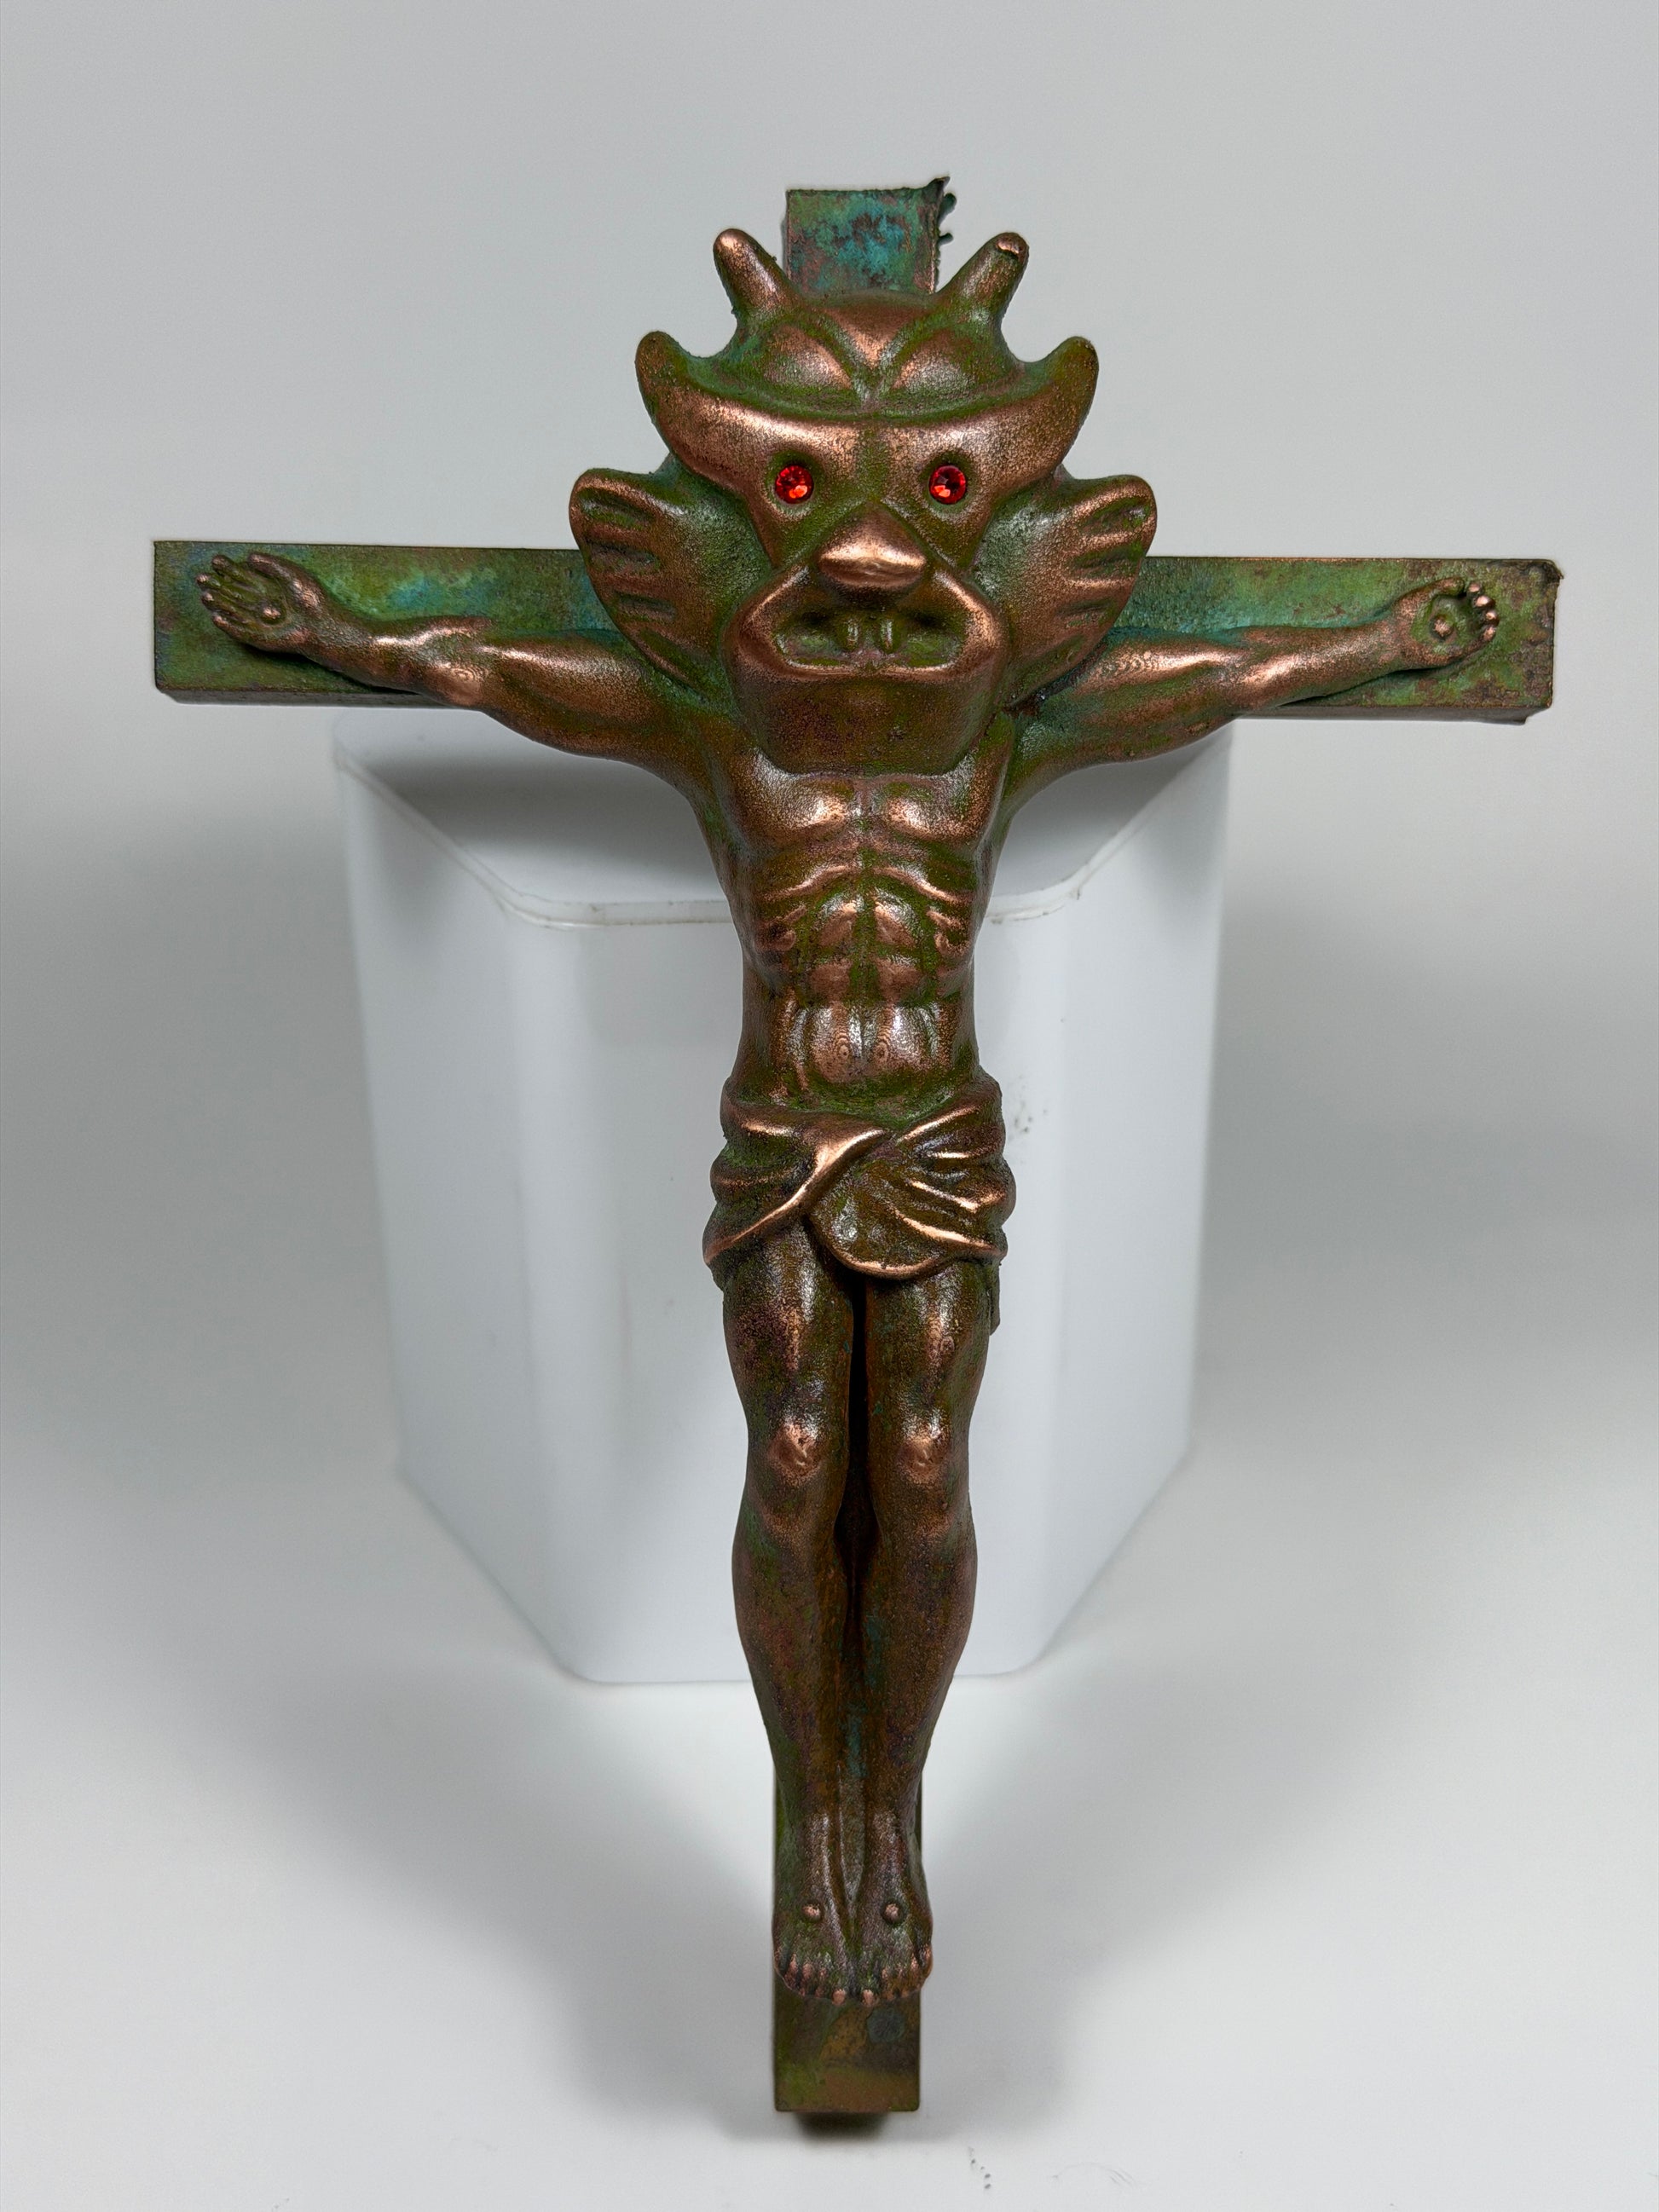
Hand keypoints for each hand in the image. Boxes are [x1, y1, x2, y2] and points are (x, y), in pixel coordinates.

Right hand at [197, 551, 351, 657]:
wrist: (321, 625)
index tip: (215, 561)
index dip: (228, 569)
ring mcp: (258, 621)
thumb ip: (271, 565)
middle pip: (232, 593)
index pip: (241, 576)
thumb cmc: (311, 599)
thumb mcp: (292, 574)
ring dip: (218, 604)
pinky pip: (240, 632)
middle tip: (200, 577)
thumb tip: (248, 557)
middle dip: (216, 586)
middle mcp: (258, 603)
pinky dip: (228, 626)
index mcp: (266, 587)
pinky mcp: (259, 638)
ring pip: (233, 611)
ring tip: (204, 595)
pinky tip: (216, 617)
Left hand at [1388, 577, 1498, 668]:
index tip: (1471, 588)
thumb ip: (1442, 587)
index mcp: (1450, 604)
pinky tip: (1490, 630)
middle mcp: (1457, 619)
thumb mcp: (1422, 595)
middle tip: (1479, 601)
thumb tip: (1462, 582)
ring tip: (1489, 615)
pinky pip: (1475, 645)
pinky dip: (1485, 638)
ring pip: (1482, 626)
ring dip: (1491, 619)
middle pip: (1481, 610)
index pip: (1471, 595)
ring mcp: (1458, 635)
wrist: (1389, 639)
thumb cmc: (1401, 616)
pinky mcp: (1455, 651)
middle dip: (1486, 604)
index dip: (1476, 590)